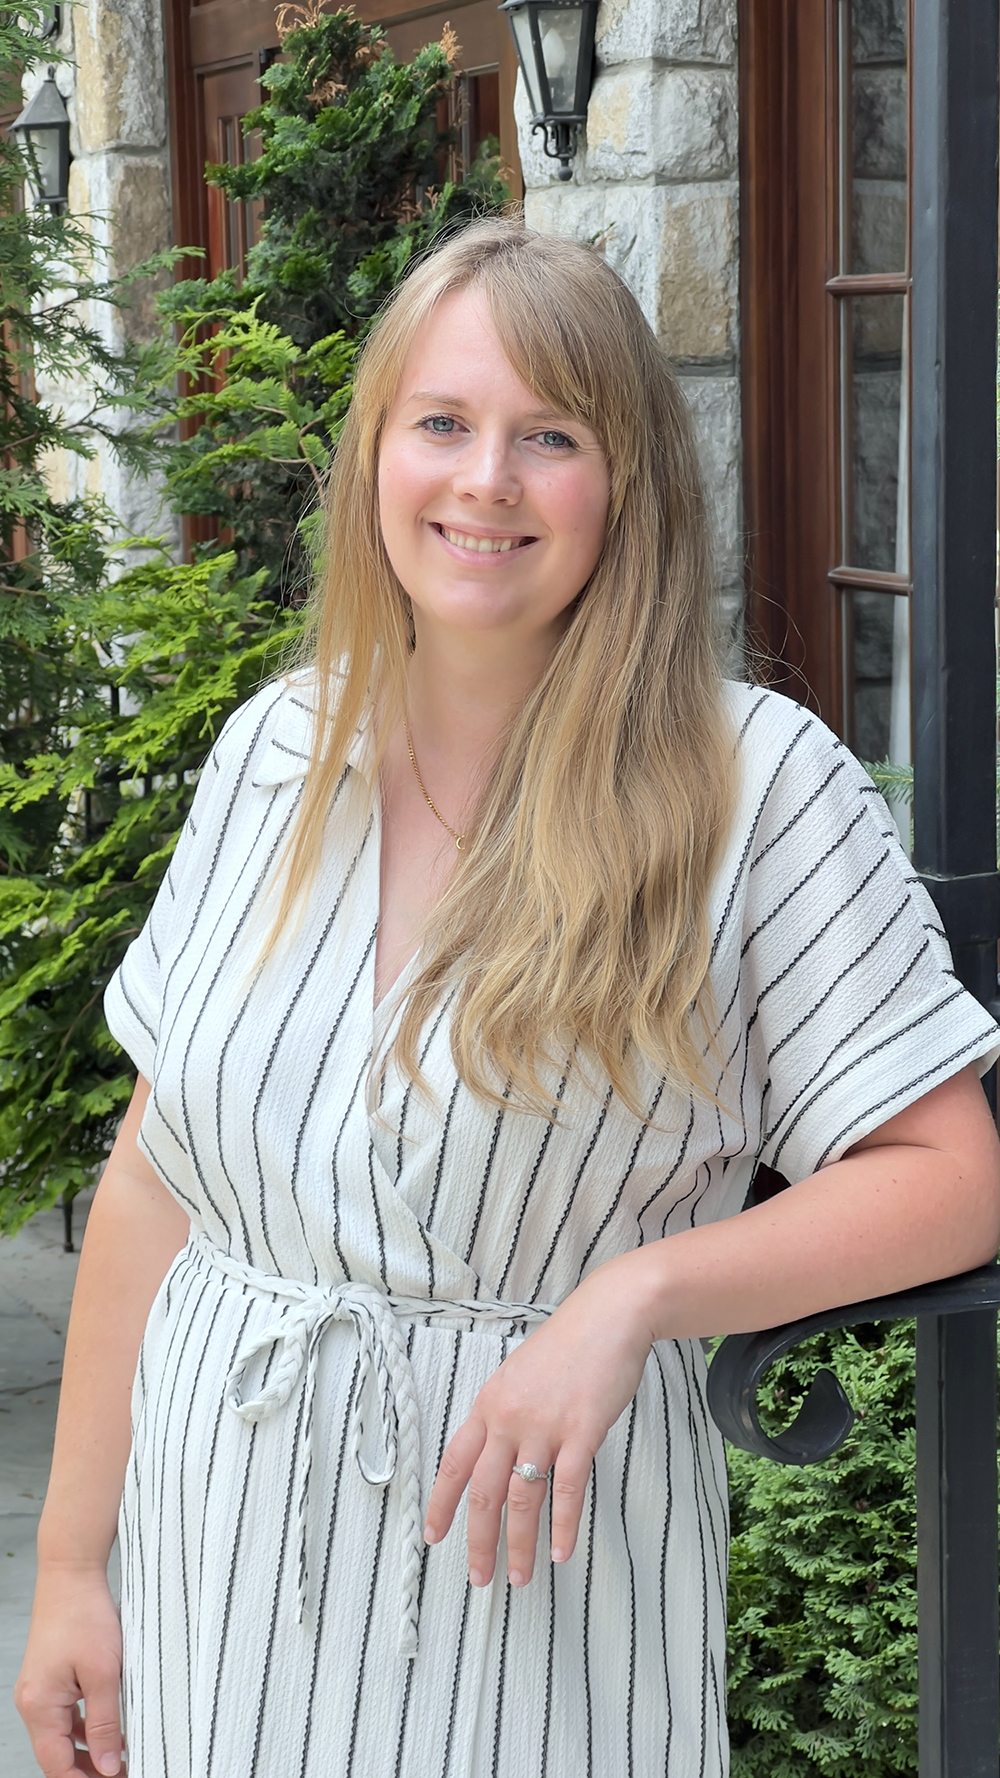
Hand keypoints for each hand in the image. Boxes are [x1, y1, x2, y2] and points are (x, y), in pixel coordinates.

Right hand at [15, 1564, 123, 1775]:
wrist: (71, 1572)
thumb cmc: (85, 1615)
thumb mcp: (104, 1672)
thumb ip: (106, 1724)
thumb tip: (108, 1768)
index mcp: (39, 1707)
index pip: (57, 1766)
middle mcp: (32, 1703)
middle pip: (58, 1755)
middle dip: (90, 1770)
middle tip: (126, 1772)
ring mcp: (40, 1691)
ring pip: (63, 1737)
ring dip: (91, 1750)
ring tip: (125, 1757)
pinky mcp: (51, 1679)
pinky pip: (66, 1716)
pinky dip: (88, 1727)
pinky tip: (115, 1729)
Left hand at [424, 1256, 653, 1587]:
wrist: (609, 1315)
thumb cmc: (569, 1343)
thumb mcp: (519, 1374)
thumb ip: (505, 1412)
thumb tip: (499, 1451)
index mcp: (489, 1404)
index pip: (454, 1463)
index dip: (440, 1503)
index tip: (433, 1536)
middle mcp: (509, 1418)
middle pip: (483, 1492)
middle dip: (479, 1542)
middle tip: (479, 1578)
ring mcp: (544, 1426)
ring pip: (521, 1499)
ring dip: (519, 1544)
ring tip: (521, 1577)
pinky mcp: (581, 1431)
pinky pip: (567, 1489)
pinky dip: (563, 1526)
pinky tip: (561, 1552)